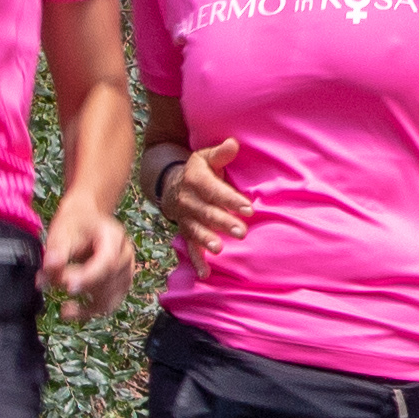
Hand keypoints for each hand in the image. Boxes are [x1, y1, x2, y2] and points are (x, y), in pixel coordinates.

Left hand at [41, 208, 132, 318]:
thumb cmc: (74, 225)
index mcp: (114, 236)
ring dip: (86, 305)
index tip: (68, 287)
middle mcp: (125, 254)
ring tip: (64, 308)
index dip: (89, 276)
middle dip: (81, 288)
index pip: (107, 261)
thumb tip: (50, 268)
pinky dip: (90, 311)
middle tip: (54, 285)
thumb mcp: (62, 232)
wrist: (85, 220)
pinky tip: (71, 311)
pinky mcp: (120, 285)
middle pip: (108, 280)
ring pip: (111, 297)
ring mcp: (126, 270)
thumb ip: (57, 251)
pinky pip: (109, 304)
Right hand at [160, 136, 250, 257]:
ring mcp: (185, 218)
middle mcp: (187, 200)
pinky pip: (189, 247)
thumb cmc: (198, 170)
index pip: (214, 191)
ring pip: (196, 230)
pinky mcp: (185, 231)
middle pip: (207, 213)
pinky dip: (196, 261)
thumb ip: (220, 154)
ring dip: (207, 240)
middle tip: (241, 232)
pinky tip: (205, 273)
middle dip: (223, 222)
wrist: (170, 185)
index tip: (248, 209)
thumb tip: (234, 143)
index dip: (231, 200)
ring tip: (219, 249)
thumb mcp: (205, 158)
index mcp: (195, 180)